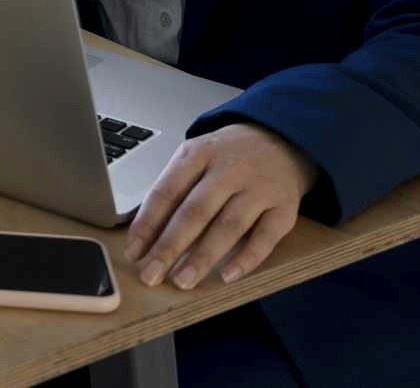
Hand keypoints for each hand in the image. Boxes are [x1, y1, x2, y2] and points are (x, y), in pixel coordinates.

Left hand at [126, 123, 317, 289]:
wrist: (279, 139)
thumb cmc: (226, 156)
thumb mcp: (195, 158)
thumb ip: (174, 189)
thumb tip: (145, 234)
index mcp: (197, 154)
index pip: (166, 192)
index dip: (147, 224)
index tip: (133, 253)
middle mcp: (228, 169)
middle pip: (194, 211)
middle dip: (170, 247)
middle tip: (151, 275)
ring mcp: (259, 188)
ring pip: (228, 226)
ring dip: (203, 257)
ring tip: (183, 280)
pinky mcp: (285, 207)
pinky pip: (266, 237)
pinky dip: (246, 258)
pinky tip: (227, 276)